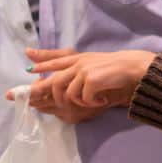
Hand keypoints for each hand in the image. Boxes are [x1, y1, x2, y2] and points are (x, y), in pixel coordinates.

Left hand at [26, 48, 156, 110]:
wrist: (133, 68)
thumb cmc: (115, 69)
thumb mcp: (94, 65)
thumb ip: (79, 69)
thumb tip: (69, 80)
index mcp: (78, 59)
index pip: (55, 60)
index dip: (41, 64)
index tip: (28, 70)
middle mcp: (78, 63)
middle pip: (53, 81)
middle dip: (41, 93)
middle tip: (38, 103)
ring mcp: (84, 70)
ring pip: (66, 93)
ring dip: (78, 102)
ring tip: (91, 101)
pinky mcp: (91, 79)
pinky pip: (82, 98)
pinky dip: (91, 102)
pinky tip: (101, 99)